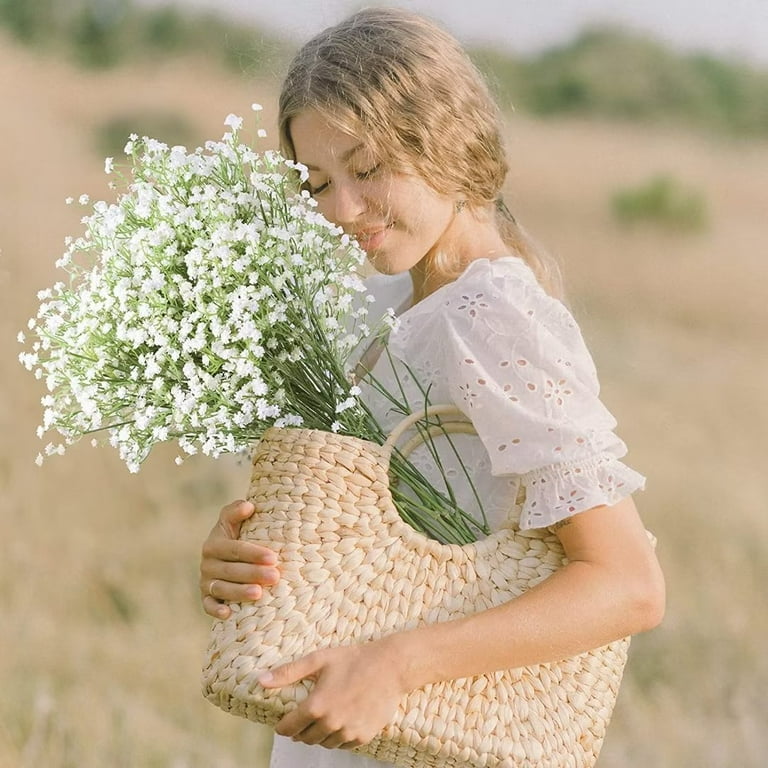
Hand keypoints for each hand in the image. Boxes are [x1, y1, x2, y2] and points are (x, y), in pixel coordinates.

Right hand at [199, 499, 280, 618]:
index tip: (272, 557)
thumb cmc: (237, 537)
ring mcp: (206, 582)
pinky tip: (229, 613)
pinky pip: (208, 606)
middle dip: (253, 574)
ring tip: (258, 594)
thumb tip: (248, 506)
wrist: (228, 558)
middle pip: (231, 570)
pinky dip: (216, 610)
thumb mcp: (233, 522)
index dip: (253, 553)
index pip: (234, 549)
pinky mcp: (206, 598)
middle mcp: (207, 564)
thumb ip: (236, 512)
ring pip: (221, 589)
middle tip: (274, 577)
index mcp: (214, 544)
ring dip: (239, 592)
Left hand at [262, 640, 406, 749]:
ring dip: (319, 734)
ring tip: (324, 717)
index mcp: (316, 706)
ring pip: (324, 743)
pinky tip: (341, 720)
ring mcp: (348, 732)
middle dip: (301, 730)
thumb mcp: (319, 659)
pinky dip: (338, 736)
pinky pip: (343, 744)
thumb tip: (261, 680)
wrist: (390, 666)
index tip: (283, 722)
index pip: (288, 728)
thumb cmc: (353, 659)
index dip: (283, 726)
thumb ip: (288, 672)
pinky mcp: (363, 736)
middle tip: (305, 718)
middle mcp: (331, 723)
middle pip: (305, 738)